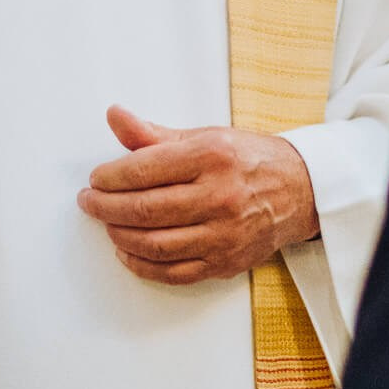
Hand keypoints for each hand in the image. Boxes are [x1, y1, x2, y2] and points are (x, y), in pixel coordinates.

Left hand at [77, 106, 319, 285]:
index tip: (95, 178)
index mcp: (212, 157)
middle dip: (105, 207)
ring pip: (155, 244)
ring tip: (106, 224)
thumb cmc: (247, 159)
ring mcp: (224, 235)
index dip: (109, 177)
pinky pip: (174, 272)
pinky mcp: (226, 263)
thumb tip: (114, 116)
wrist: (300, 190)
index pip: (144, 169)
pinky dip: (143, 265)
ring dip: (119, 236)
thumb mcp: (204, 136)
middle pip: (145, 209)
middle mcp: (220, 197)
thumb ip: (153, 134)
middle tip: (88, 202)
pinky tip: (127, 252)